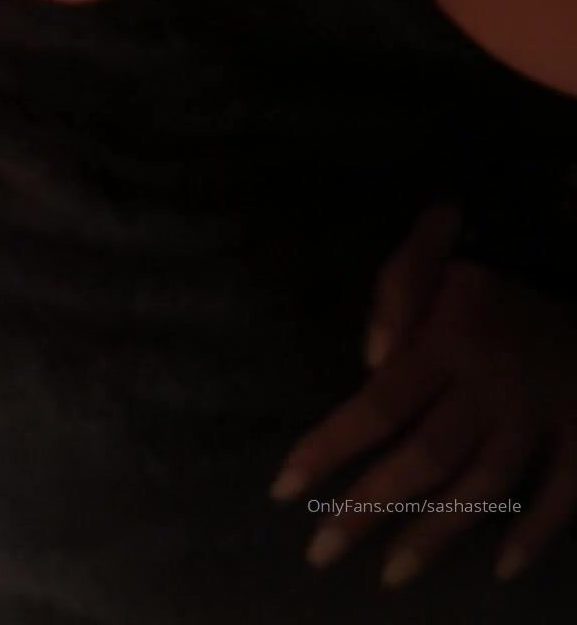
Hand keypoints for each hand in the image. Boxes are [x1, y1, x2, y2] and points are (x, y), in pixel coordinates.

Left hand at [271, 244, 576, 587]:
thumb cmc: (492, 285)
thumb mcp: (438, 256)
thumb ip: (398, 286)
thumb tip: (371, 359)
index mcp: (450, 340)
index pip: (381, 403)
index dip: (331, 447)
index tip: (283, 489)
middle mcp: (490, 385)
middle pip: (425, 456)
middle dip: (369, 508)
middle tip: (320, 552)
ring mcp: (538, 417)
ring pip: (483, 486)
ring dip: (436, 535)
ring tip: (389, 575)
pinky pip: (562, 496)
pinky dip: (535, 535)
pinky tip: (501, 569)